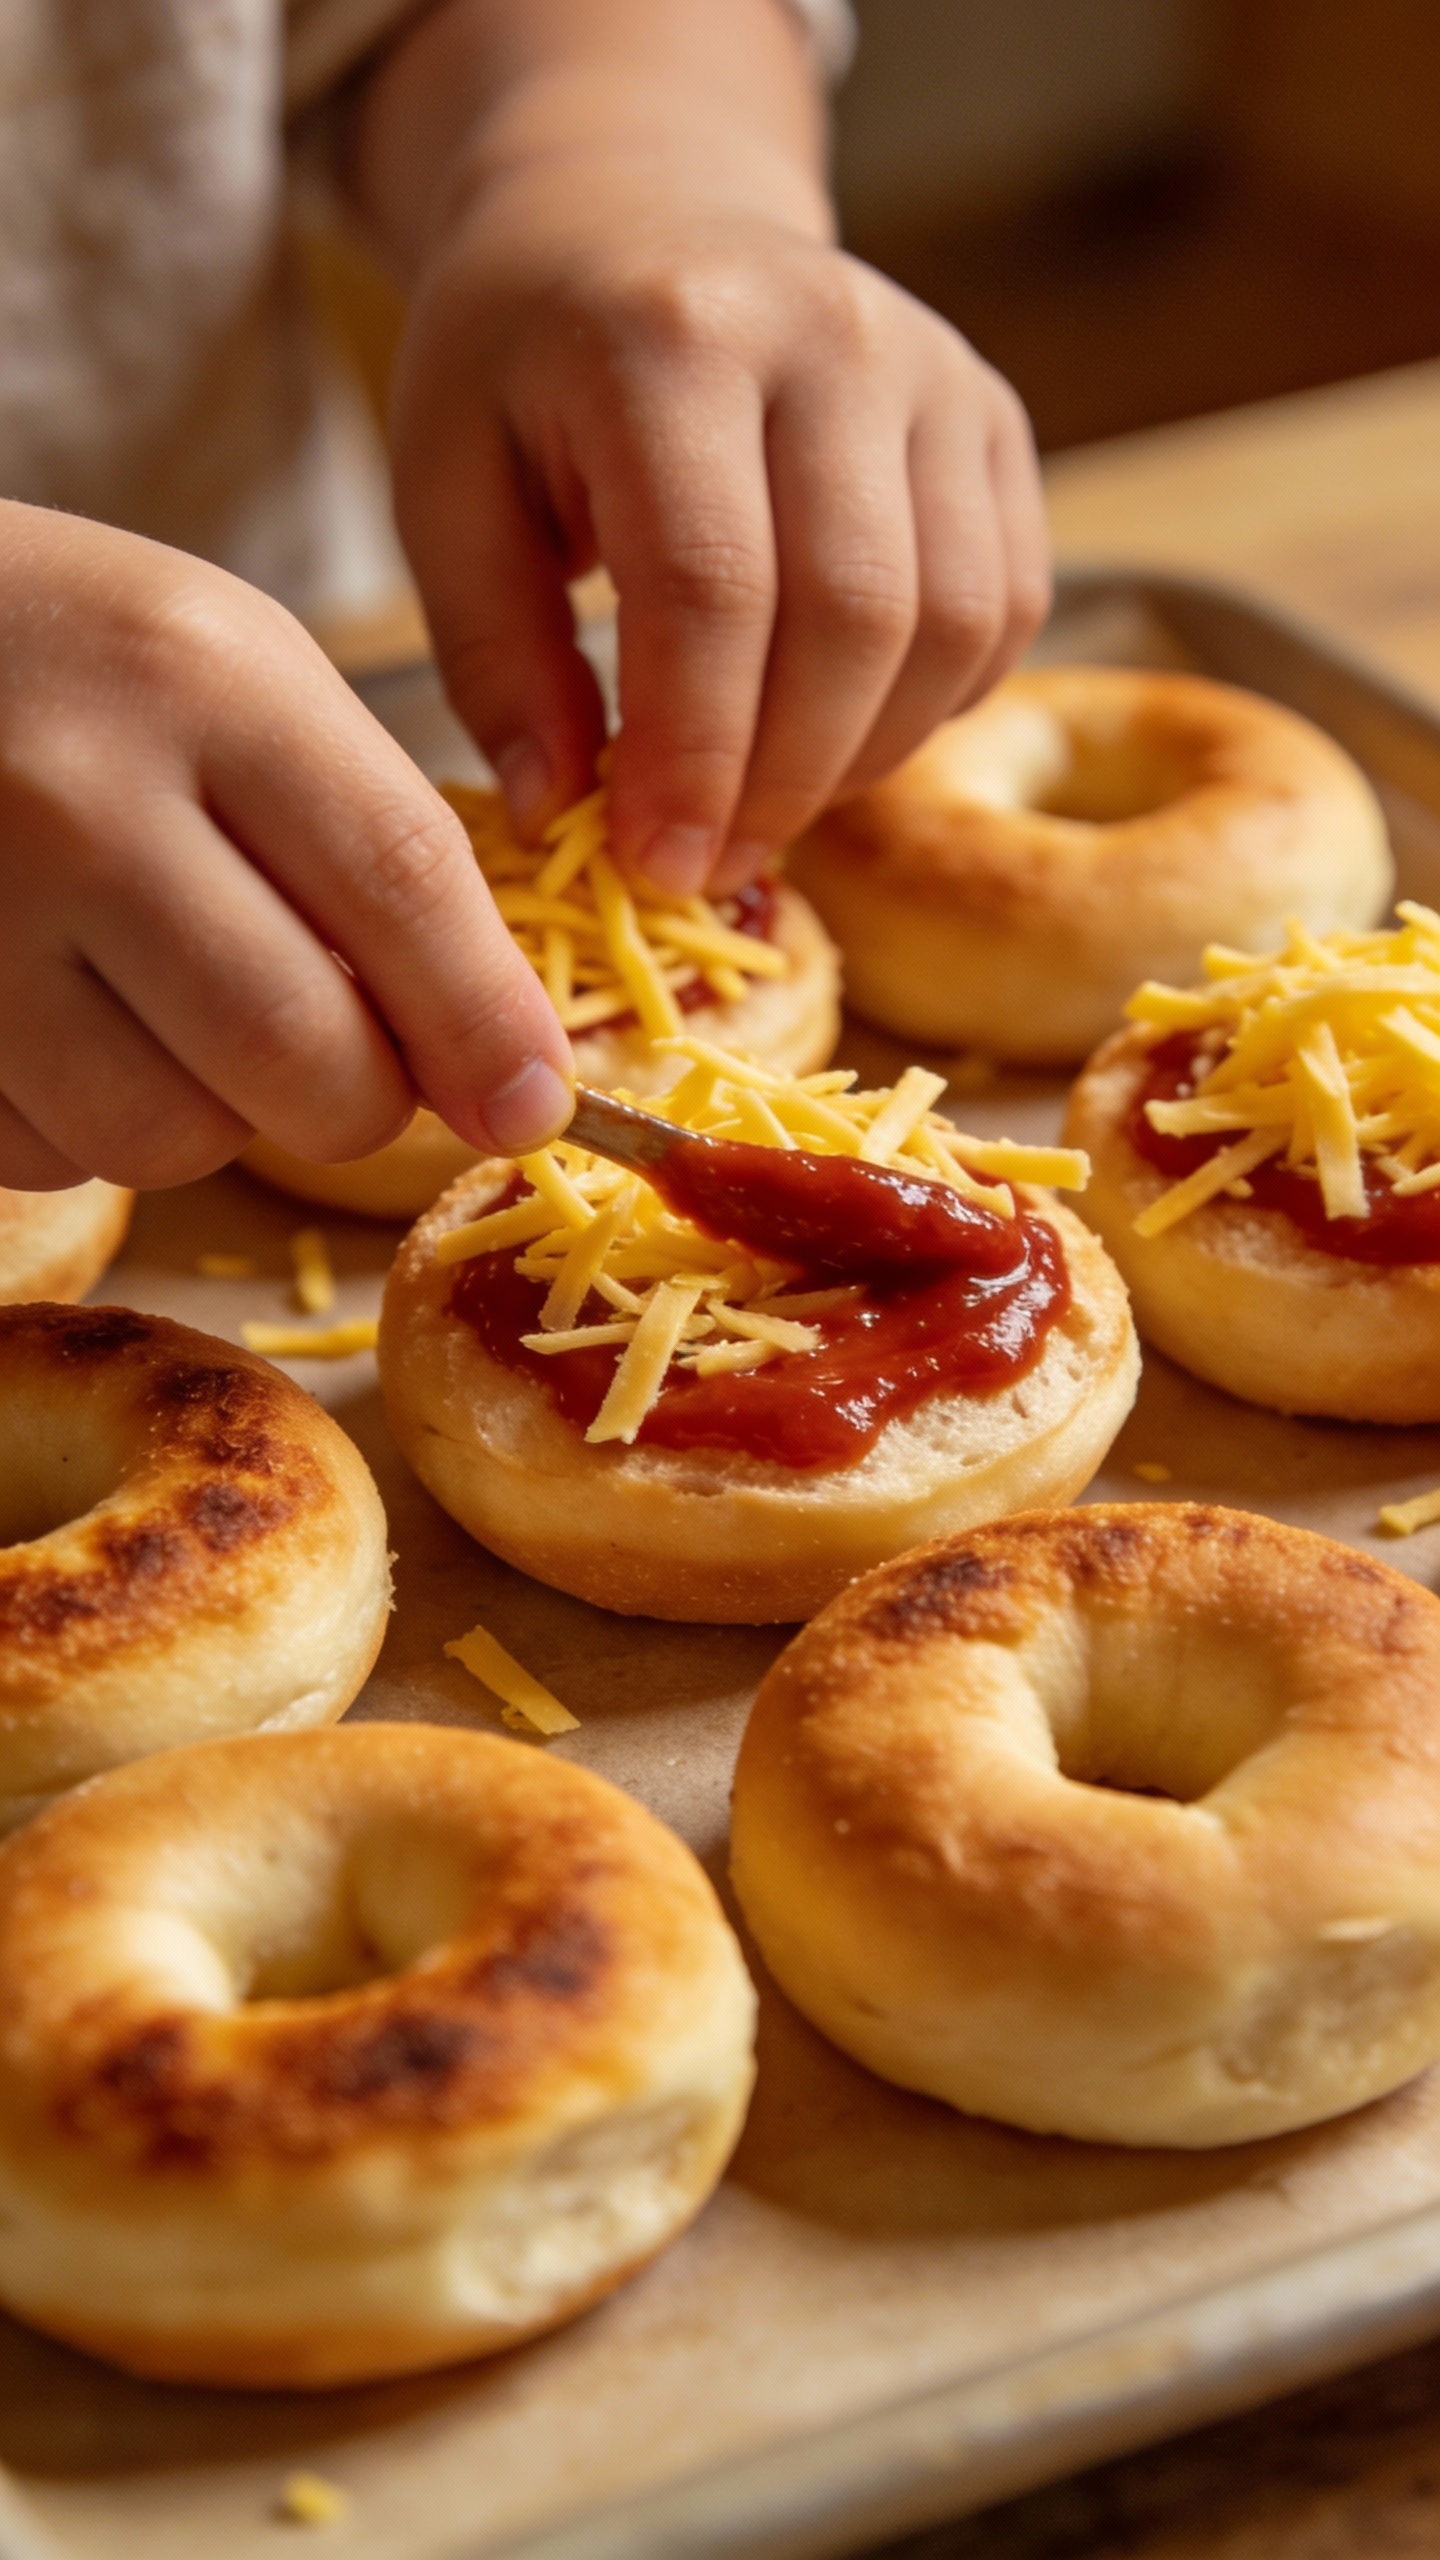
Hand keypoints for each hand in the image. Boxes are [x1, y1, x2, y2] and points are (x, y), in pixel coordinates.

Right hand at [0, 504, 571, 1190]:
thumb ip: (377, 851)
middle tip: (359, 1075)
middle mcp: (80, 800)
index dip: (487, 1025)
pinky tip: (72, 1023)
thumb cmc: (82, 669)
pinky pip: (50, 1158)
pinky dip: (94, 1126)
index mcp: (203, 683)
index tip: (536, 1107)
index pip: (401, 885)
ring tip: (185, 1019)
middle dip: (364, 1104)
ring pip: (172, 1136)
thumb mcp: (244, 683)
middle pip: (297, 1052)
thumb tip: (500, 1066)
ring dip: (219, 1120)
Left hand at [364, 1, 1049, 899]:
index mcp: (674, 335)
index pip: (714, 583)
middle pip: (855, 616)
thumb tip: (561, 813)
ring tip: (761, 803)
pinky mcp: (995, 421)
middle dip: (781, 780)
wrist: (640, 214)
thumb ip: (493, 654)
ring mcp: (937, 371)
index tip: (653, 864)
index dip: (694, 752)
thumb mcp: (443, 485)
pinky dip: (927, 708)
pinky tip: (833, 730)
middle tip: (707, 862)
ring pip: (951, 626)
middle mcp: (834, 334)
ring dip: (858, 758)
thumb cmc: (526, 367)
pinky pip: (1002, 612)